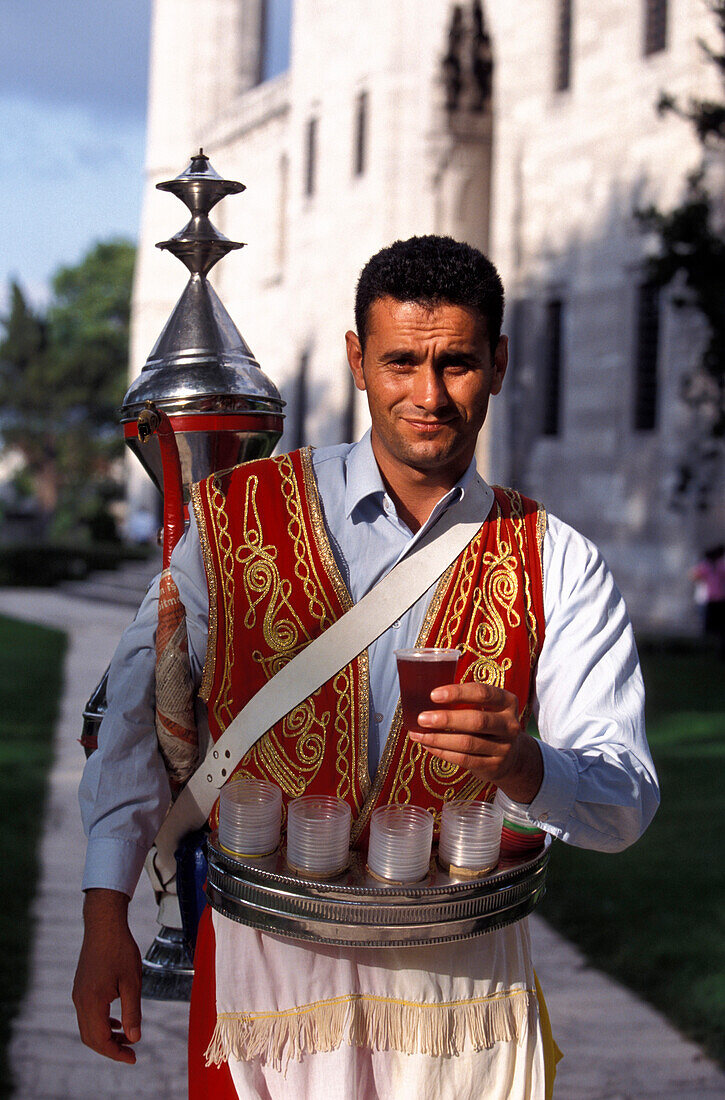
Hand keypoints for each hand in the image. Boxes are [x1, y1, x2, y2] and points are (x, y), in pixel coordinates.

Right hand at [72, 889, 141, 1063]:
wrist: (104, 924)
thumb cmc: (120, 949)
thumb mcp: (132, 982)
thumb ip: (132, 1011)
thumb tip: (134, 1038)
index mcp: (92, 1002)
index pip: (101, 1039)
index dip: (116, 1052)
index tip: (133, 1058)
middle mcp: (81, 1000)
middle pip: (91, 1038)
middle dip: (110, 1048)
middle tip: (131, 1052)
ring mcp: (78, 994)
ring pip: (88, 1027)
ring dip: (106, 1036)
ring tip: (126, 1038)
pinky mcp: (81, 987)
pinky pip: (88, 1014)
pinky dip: (101, 1023)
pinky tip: (116, 1021)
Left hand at [410, 682, 543, 802]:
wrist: (512, 757)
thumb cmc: (489, 724)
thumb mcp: (486, 708)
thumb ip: (465, 703)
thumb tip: (427, 702)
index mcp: (507, 702)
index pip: (482, 693)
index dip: (457, 693)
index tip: (433, 695)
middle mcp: (510, 724)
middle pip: (476, 720)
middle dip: (446, 719)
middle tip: (421, 718)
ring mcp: (505, 747)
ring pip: (468, 743)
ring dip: (439, 739)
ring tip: (418, 735)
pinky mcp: (495, 766)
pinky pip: (465, 759)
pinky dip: (443, 752)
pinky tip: (428, 746)